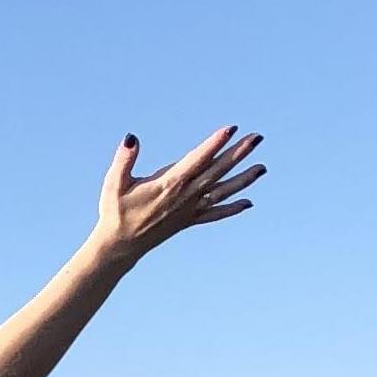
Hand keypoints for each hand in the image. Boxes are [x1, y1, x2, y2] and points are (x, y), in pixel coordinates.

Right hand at [90, 126, 264, 266]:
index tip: (230, 129)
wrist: (118, 246)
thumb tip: (131, 138)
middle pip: (216, 172)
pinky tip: (248, 203)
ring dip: (243, 180)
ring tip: (263, 167)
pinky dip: (231, 209)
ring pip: (221, 192)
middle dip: (237, 154)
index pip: (196, 160)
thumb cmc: (114, 212)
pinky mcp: (187, 221)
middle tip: (257, 138)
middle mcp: (183, 197)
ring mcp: (188, 210)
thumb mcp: (114, 183)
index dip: (214, 144)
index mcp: (168, 185)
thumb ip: (124, 160)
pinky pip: (214, 215)